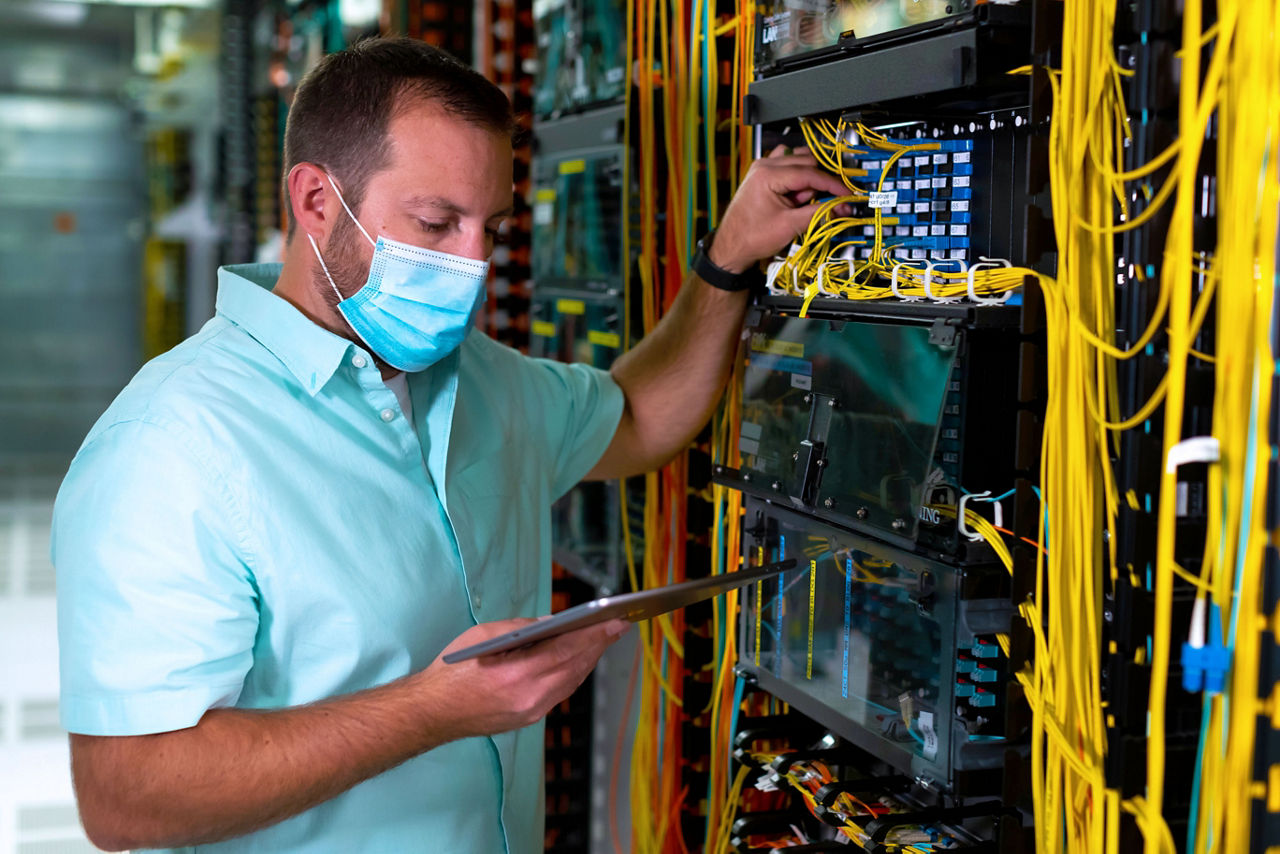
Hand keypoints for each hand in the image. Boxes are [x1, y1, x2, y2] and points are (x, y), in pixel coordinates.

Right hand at [415, 617, 629, 737]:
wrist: (432, 712)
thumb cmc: (453, 669)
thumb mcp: (483, 636)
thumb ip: (521, 629)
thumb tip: (553, 623)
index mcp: (516, 676)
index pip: (566, 651)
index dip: (595, 636)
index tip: (616, 621)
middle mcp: (529, 698)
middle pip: (575, 668)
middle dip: (599, 645)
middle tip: (619, 625)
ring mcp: (531, 712)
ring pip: (571, 682)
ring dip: (590, 659)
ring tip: (605, 638)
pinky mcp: (529, 719)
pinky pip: (561, 692)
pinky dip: (575, 673)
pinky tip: (582, 659)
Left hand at [707, 145, 850, 273]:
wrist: (731, 247)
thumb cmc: (751, 237)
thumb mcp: (789, 226)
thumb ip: (819, 213)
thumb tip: (841, 207)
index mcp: (767, 174)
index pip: (809, 173)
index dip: (832, 184)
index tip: (846, 194)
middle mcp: (764, 165)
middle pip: (806, 162)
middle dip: (820, 183)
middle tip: (827, 203)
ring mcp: (763, 168)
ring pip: (799, 162)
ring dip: (808, 180)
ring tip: (803, 202)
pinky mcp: (764, 175)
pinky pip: (788, 168)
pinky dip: (798, 179)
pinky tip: (796, 196)